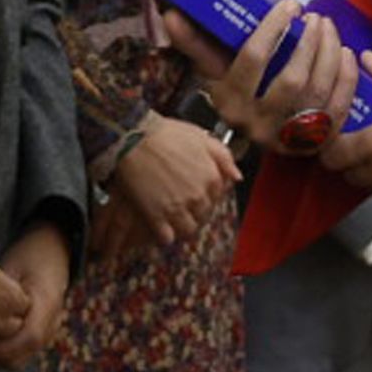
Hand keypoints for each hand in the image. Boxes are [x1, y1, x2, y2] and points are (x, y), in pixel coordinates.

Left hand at [0, 225, 71, 369]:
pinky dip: (11, 350)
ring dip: (5, 356)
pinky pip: (29, 348)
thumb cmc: (28, 255)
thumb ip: (1, 293)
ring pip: (30, 353)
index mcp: (48, 301)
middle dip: (2, 357)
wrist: (52, 249)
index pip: (30, 337)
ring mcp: (53, 324)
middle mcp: (55, 317)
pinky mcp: (46, 328)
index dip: (5, 349)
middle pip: (29, 351)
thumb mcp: (12, 267)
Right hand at [109, 110, 241, 249]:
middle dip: (195, 211)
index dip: (206, 195)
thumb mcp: (201, 137)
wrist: (134, 138)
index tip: (195, 192)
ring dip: (182, 226)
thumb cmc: (165, 133)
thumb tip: (237, 176)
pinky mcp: (156, 216)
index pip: (217, 197)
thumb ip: (223, 157)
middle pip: (203, 215)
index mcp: (211, 177)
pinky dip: (164, 235)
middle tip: (182, 206)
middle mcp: (198, 196)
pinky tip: (159, 226)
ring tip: (172, 219)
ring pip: (188, 230)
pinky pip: (167, 238)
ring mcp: (177, 208)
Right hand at [160, 0, 359, 149]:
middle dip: (309, 42)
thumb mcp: (214, 73)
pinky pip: (338, 107)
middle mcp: (260, 125)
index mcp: (232, 103)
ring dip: (329, 54)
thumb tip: (171, 15)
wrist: (258, 136)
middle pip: (292, 78)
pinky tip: (346, 54)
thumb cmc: (238, 94)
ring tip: (329, 29)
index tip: (289, 5)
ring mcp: (290, 137)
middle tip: (316, 17)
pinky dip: (346, 79)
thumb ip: (195, 44)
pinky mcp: (317, 142)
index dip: (273, 29)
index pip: (253, 60)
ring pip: (318, 91)